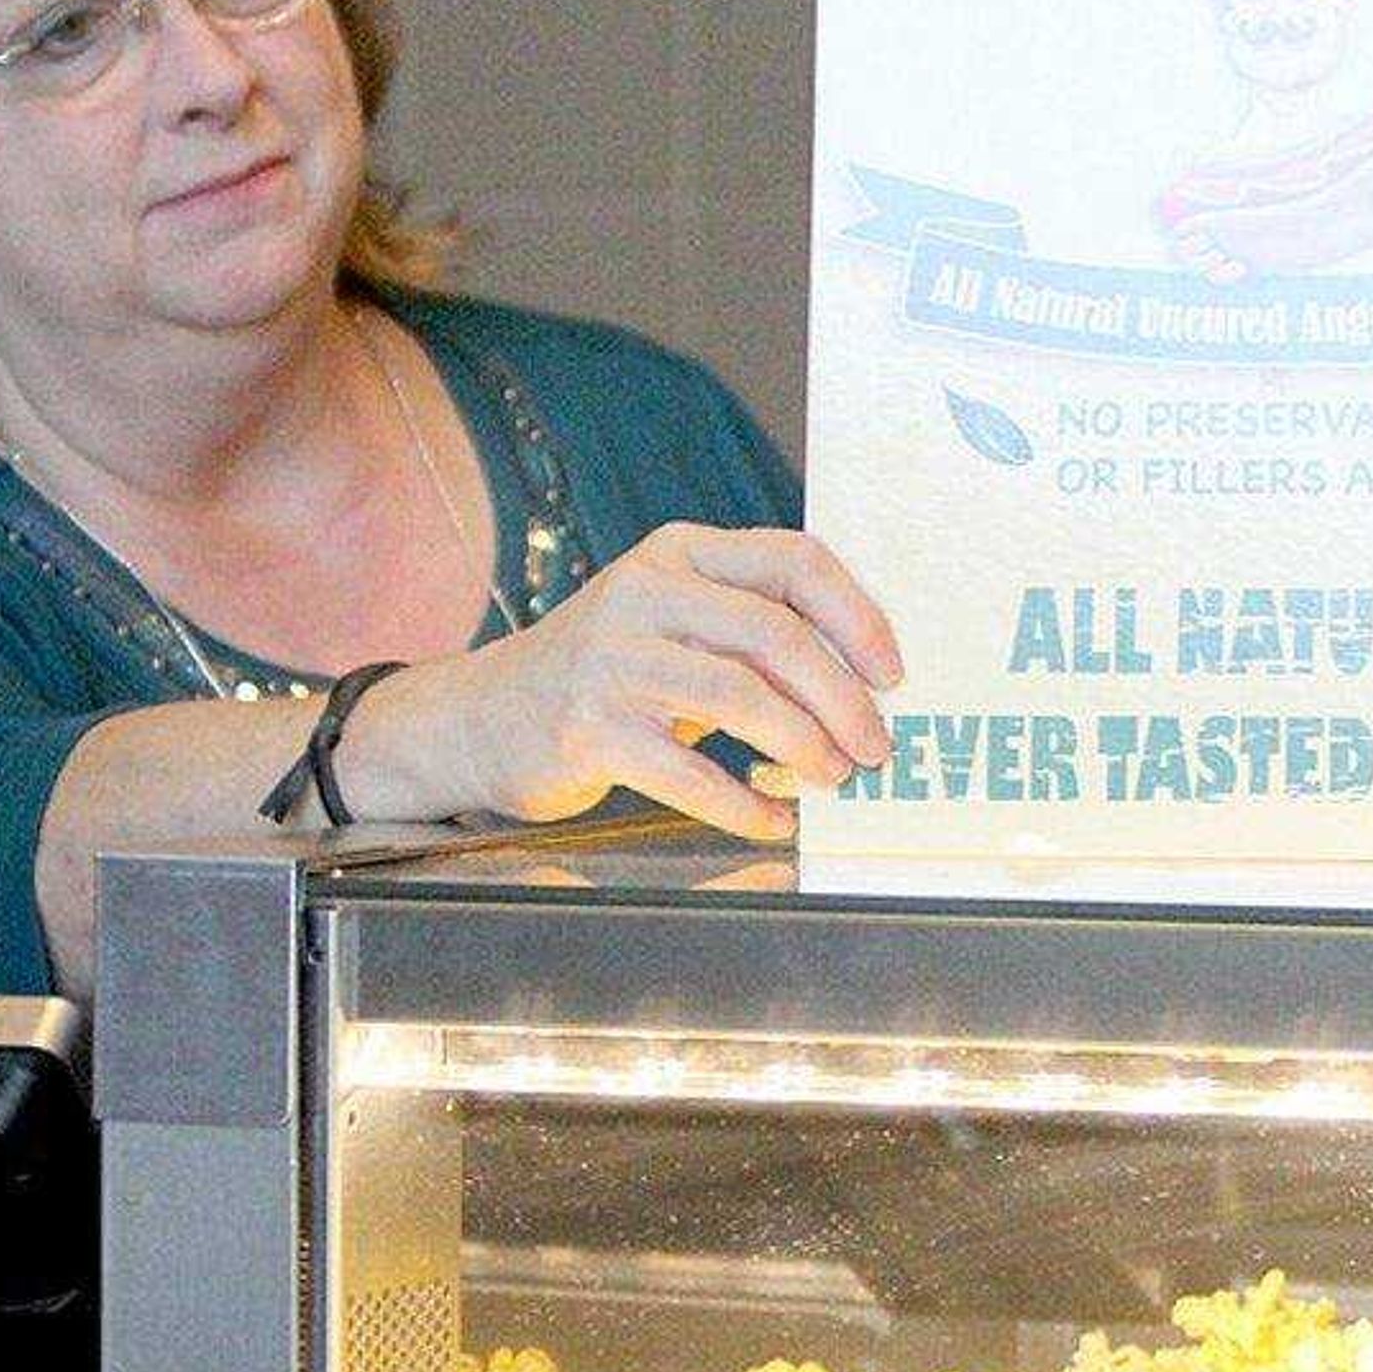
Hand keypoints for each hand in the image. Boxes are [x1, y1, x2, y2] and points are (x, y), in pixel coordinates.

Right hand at [354, 524, 903, 838]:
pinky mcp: (588, 728)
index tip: (893, 674)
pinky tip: (773, 819)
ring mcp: (611, 659)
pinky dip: (746, 805)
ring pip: (741, 697)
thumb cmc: (602, 676)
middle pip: (775, 634)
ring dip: (804, 746)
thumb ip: (746, 630)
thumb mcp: (670, 622)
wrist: (479, 719)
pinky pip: (691, 773)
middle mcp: (644, 592)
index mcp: (678, 552)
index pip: (794, 561)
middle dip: (842, 698)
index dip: (858, 616)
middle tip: (875, 747)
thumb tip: (861, 684)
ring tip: (833, 779)